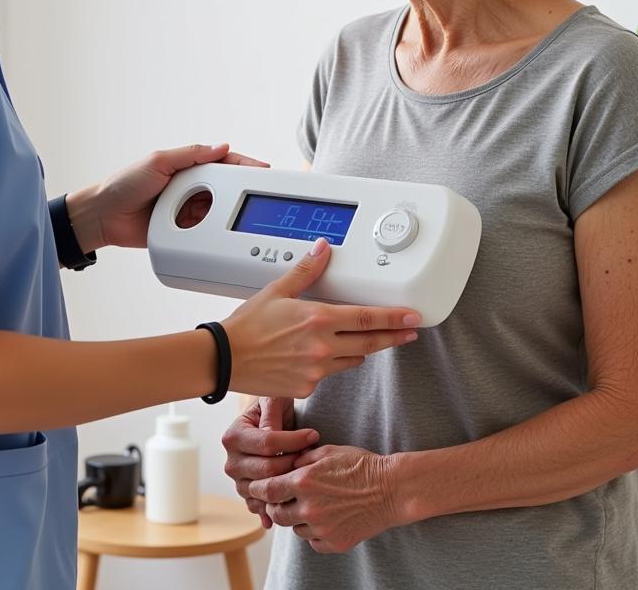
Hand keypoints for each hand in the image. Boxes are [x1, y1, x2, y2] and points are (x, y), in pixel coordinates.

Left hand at [71, 143, 267, 249]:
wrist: (103, 218)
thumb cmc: (124, 184)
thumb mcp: (158, 161)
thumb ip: (190, 154)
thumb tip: (221, 147)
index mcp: (187, 167)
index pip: (223, 163)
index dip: (244, 166)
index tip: (263, 169)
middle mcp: (191, 188)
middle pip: (226, 188)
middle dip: (244, 190)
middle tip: (264, 195)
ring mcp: (188, 211)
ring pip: (219, 211)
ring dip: (231, 213)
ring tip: (248, 215)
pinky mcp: (184, 233)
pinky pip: (206, 232)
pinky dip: (217, 233)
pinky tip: (228, 233)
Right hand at [222, 239, 419, 398]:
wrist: (224, 359)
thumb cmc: (246, 325)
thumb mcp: (277, 291)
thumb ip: (306, 271)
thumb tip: (323, 250)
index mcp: (318, 318)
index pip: (367, 318)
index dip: (394, 318)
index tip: (412, 317)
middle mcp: (321, 346)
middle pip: (369, 343)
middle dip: (393, 337)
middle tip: (409, 332)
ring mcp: (316, 370)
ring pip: (352, 360)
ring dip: (362, 351)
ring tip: (367, 343)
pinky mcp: (307, 387)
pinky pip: (330, 374)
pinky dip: (332, 364)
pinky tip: (325, 357)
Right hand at [223, 397, 307, 528]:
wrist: (268, 421)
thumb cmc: (272, 408)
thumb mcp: (271, 401)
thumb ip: (271, 415)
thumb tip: (270, 434)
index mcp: (233, 436)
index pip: (267, 443)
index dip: (293, 440)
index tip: (313, 435)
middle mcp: (231, 461)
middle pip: (267, 468)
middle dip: (294, 461)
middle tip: (311, 453)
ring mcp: (239, 481)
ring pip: (267, 489)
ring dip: (289, 481)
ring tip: (304, 469)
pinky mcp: (249, 495)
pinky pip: (262, 506)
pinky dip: (275, 507)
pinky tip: (290, 502)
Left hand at [248, 444, 400, 552]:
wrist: (391, 489)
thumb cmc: (360, 466)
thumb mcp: (327, 452)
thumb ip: (301, 459)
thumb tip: (284, 464)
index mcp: (305, 482)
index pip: (268, 490)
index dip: (259, 489)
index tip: (256, 487)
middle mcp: (310, 508)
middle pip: (277, 514)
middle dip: (274, 506)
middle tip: (280, 499)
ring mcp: (323, 529)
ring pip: (295, 529)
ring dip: (296, 518)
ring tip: (309, 505)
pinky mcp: (335, 544)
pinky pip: (313, 542)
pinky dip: (313, 532)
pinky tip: (324, 519)